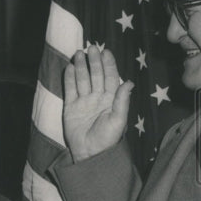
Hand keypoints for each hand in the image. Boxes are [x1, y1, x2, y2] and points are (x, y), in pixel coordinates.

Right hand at [62, 47, 132, 161]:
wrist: (90, 153)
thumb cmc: (107, 138)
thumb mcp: (118, 120)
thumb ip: (122, 100)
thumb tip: (130, 82)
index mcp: (111, 100)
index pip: (110, 78)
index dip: (109, 65)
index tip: (106, 52)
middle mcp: (97, 98)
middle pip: (96, 75)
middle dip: (94, 61)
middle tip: (91, 48)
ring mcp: (83, 101)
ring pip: (83, 79)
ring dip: (81, 66)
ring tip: (78, 53)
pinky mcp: (71, 107)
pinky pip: (70, 89)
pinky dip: (70, 78)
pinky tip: (70, 67)